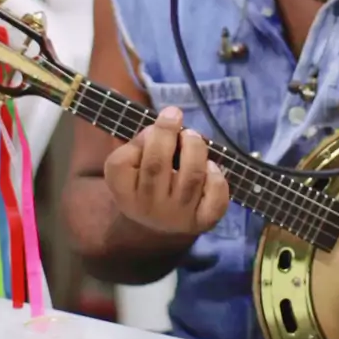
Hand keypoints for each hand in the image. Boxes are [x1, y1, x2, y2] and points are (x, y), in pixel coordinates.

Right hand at [104, 106, 229, 235]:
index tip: (152, 127)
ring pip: (191, 176)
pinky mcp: (202, 222)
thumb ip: (139, 141)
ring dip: (195, 147)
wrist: (160, 224)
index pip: (121, 163)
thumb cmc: (146, 180)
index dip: (140, 138)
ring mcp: (176, 216)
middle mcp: (147, 207)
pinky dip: (217, 178)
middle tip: (174, 114)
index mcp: (123, 192)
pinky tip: (211, 167)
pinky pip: (214, 200)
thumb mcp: (131, 165)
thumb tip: (155, 116)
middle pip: (156, 165)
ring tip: (192, 137)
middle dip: (167, 132)